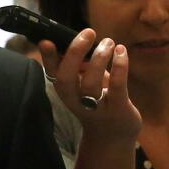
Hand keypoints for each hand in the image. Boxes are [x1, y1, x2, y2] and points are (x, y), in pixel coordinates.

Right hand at [40, 29, 140, 143]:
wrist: (113, 136)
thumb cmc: (97, 101)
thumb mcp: (84, 83)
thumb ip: (80, 65)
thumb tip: (80, 39)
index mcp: (65, 91)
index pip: (52, 73)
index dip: (47, 58)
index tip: (46, 41)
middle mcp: (75, 101)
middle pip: (66, 78)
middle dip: (75, 52)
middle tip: (88, 32)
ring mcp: (96, 107)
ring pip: (91, 83)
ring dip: (100, 57)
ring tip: (108, 41)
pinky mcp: (117, 109)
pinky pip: (117, 86)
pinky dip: (119, 66)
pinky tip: (121, 50)